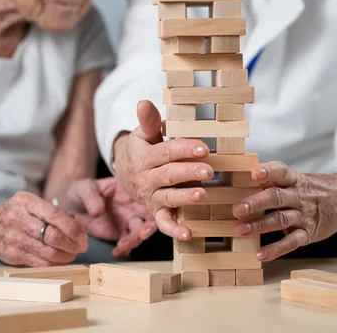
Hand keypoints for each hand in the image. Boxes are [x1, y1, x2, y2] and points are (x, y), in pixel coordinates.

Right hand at [0, 191, 87, 266]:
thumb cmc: (15, 214)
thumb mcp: (30, 204)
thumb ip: (54, 211)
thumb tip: (78, 225)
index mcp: (26, 201)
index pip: (55, 215)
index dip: (73, 228)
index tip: (83, 236)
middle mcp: (17, 218)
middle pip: (52, 235)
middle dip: (72, 244)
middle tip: (82, 247)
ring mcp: (13, 238)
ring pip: (47, 252)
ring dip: (66, 255)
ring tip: (73, 254)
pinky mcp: (11, 255)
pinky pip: (39, 263)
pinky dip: (54, 263)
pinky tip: (61, 260)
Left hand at [66, 177, 156, 257]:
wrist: (73, 206)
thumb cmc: (82, 191)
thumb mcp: (83, 188)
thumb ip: (91, 197)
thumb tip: (97, 211)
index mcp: (130, 191)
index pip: (147, 198)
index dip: (152, 207)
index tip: (148, 216)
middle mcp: (133, 206)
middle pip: (148, 218)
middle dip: (148, 227)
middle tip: (141, 235)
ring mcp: (128, 221)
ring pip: (139, 232)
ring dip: (134, 241)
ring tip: (121, 246)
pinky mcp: (120, 234)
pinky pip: (127, 244)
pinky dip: (125, 250)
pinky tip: (116, 252)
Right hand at [113, 101, 213, 239]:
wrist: (127, 173)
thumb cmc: (143, 149)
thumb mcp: (143, 134)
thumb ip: (148, 121)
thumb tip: (144, 102)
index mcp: (144, 157)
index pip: (166, 152)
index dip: (184, 149)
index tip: (203, 147)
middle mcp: (146, 179)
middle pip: (168, 175)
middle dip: (189, 173)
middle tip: (209, 171)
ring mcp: (151, 197)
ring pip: (168, 198)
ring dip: (185, 198)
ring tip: (202, 195)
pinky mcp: (156, 212)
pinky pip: (163, 223)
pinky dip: (174, 230)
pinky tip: (189, 233)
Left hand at [232, 162, 336, 260]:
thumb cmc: (311, 189)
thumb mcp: (297, 179)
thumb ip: (273, 179)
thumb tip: (240, 176)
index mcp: (295, 179)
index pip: (282, 171)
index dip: (268, 171)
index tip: (254, 173)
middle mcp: (299, 196)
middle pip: (277, 197)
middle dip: (256, 203)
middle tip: (237, 209)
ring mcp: (304, 215)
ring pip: (281, 219)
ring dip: (260, 225)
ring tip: (240, 230)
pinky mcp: (308, 233)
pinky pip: (291, 242)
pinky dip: (275, 249)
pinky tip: (260, 254)